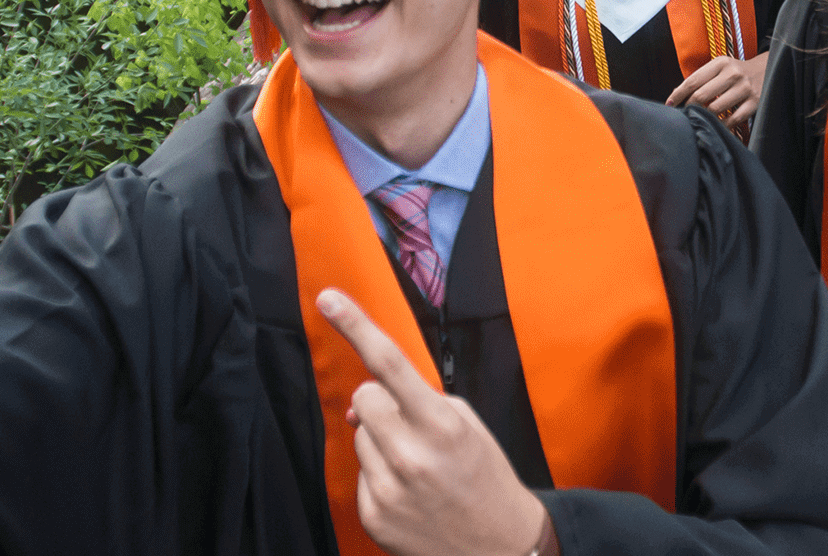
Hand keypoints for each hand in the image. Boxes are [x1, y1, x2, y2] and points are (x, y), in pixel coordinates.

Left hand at [319, 288, 547, 555]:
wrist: (499, 548)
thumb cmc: (484, 477)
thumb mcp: (467, 425)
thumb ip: (417, 399)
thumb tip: (360, 401)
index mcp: (441, 425)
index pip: (389, 363)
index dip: (355, 325)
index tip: (328, 298)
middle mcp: (411, 456)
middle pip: (364, 397)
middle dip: (380, 401)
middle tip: (409, 423)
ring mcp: (390, 489)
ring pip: (358, 435)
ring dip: (381, 441)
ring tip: (417, 466)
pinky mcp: (374, 515)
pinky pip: (360, 473)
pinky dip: (380, 475)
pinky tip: (409, 492)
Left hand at [665, 52, 768, 128]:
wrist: (768, 69)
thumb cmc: (736, 72)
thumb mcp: (720, 68)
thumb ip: (700, 79)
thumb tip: (675, 95)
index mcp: (720, 63)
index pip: (692, 81)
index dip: (678, 95)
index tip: (669, 105)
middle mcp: (732, 74)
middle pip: (701, 96)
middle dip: (690, 107)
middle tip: (685, 114)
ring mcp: (745, 88)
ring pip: (715, 109)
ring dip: (705, 117)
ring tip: (700, 119)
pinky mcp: (755, 102)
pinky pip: (733, 119)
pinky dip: (723, 125)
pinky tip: (718, 125)